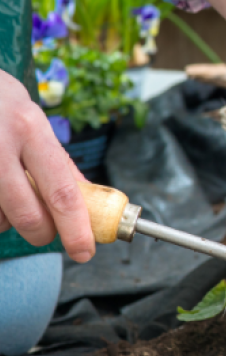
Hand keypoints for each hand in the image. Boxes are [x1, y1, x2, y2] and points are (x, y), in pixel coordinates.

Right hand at [0, 71, 92, 261]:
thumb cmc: (0, 103)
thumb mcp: (34, 121)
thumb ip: (58, 162)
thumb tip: (88, 201)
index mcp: (31, 130)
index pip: (61, 191)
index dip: (75, 228)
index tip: (85, 251)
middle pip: (27, 214)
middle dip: (42, 233)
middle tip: (47, 231)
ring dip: (8, 220)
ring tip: (8, 192)